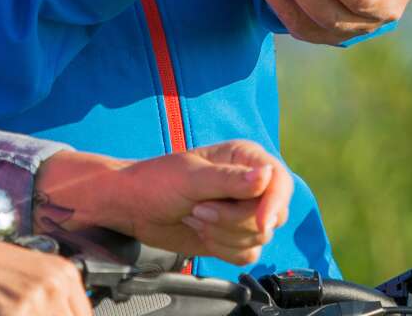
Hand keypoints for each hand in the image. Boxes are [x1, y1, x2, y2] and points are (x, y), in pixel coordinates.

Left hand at [33, 142, 292, 265]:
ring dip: (222, 235)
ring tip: (195, 215)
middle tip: (199, 209)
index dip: (274, 204)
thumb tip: (266, 176)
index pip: (279, 182)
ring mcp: (242, 211)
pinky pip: (247, 253)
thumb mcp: (191, 177)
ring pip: (258, 238)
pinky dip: (222, 249)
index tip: (260, 222)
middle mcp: (249, 184)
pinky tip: (200, 233)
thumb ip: (229, 180)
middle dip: (232, 220)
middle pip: (270, 216)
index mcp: (244, 158)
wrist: (132, 207)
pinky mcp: (233, 236)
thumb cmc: (155, 182)